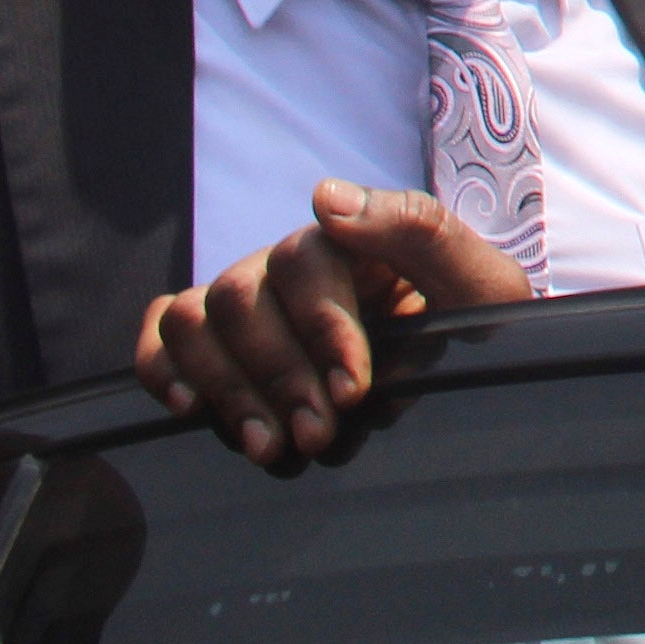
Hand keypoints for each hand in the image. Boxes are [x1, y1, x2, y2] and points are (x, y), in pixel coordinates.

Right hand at [135, 183, 532, 470]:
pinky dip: (162, 367)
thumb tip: (324, 198)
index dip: (323, 329)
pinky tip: (192, 409)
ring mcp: (250, 295)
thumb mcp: (481, 282)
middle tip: (313, 436)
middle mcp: (288, 261)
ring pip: (194, 316)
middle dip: (276, 374)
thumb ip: (421, 232)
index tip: (353, 391)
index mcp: (351, 237)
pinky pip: (162, 331)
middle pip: (240, 294)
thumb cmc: (473, 322)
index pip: (307, 264)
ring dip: (223, 384)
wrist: (465, 364)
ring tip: (267, 445)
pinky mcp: (218, 336)